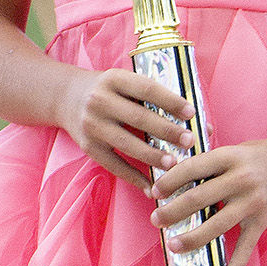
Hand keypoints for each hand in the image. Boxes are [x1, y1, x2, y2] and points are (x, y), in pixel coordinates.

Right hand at [56, 66, 194, 192]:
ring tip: (175, 164)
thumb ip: (156, 99)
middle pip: (139, 118)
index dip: (170, 101)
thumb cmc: (109, 91)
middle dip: (167, 131)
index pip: (147, 89)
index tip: (191, 113)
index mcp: (114, 79)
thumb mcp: (125, 84)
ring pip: (127, 144)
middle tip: (190, 141)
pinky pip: (114, 165)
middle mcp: (100, 100)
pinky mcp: (88, 146)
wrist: (66, 97)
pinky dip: (134, 177)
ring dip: (153, 156)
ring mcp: (92, 124)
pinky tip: (151, 186)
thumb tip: (200, 123)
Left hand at [150, 132, 266, 265]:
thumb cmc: (264, 154)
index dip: (171, 180)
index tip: (154, 192)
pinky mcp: (264, 219)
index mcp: (229, 156)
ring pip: (217, 224)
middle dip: (173, 211)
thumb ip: (212, 165)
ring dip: (192, 238)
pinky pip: (246, 246)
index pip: (193, 168)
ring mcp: (253, 201)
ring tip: (173, 246)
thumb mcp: (236, 150)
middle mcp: (241, 178)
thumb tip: (179, 182)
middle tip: (156, 220)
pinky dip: (235, 265)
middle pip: (199, 198)